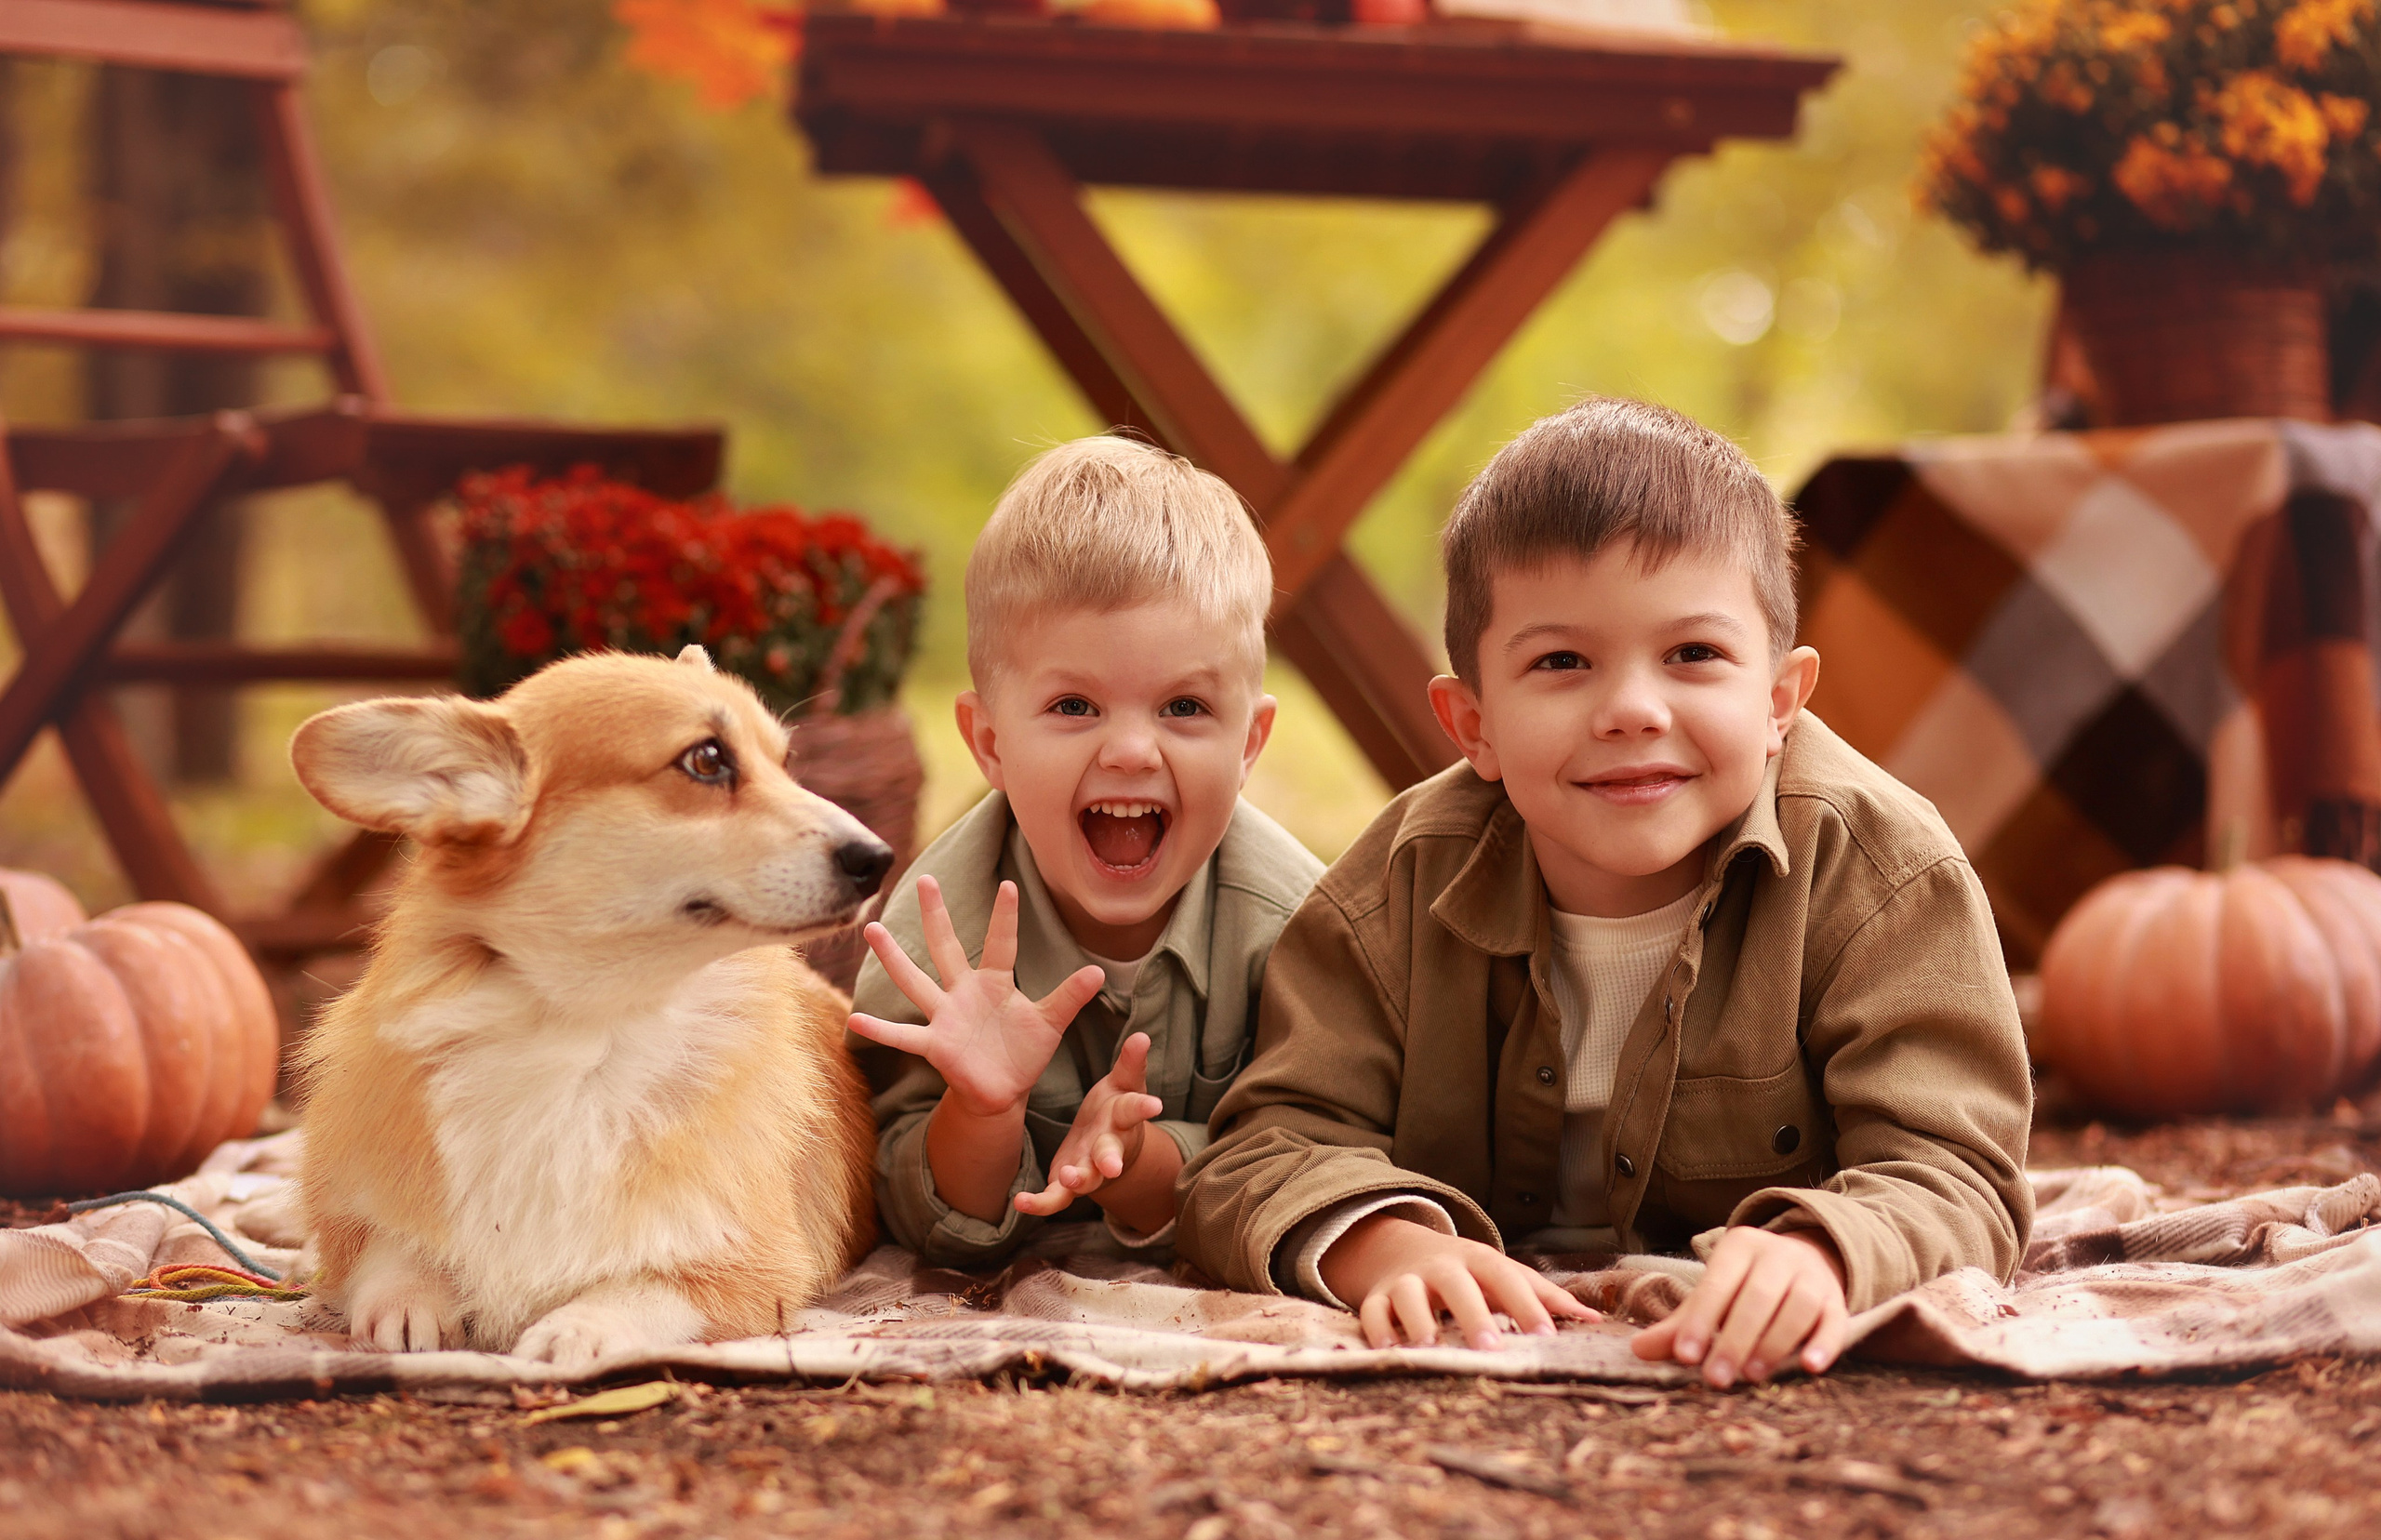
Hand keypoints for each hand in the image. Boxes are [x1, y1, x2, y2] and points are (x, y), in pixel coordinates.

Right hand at [847, 876, 1104, 1117]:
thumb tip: (1099, 971)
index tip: (1008, 883)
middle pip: (946, 947)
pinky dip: (880, 1030)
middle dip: (936, 915)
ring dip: (894, 957)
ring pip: (915, 981)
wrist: (1002, 1093)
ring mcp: (944, 1017)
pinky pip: (903, 1037)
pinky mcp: (934, 1046)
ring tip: (871, 928)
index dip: (1005, 917)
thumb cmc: (1023, 1053)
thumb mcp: (1051, 1023)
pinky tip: (856, 1019)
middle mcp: (963, 993)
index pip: (1001, 943)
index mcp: (994, 983)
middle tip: (924, 879)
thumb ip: (1070, 997)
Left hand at [1014, 1032, 1164, 1216]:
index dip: (1143, 1107)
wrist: (1109, 1150)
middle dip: (1111, 1161)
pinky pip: (1055, 1198)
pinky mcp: (1067, 1185)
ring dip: (1078, 1180)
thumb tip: (1142, 1036)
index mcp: (1122, 1119)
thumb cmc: (1115, 1109)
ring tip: (1068, 1177)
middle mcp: (1108, 1148)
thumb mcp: (1123, 1084)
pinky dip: (1039, 1204)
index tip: (1154, 1104)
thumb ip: (1130, 1063)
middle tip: (1111, 1166)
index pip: (1134, 1110)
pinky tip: (1019, 1201)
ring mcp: (1089, 1169)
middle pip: (1111, 1155)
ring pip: (1086, 1180)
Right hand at [1318, 1214, 1597, 1350]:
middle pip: (1456, 1283)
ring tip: (1430, 1346)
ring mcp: (1405, 1281)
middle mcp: (1440, 1267)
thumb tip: (1594, 1319)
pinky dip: (1377, 1330)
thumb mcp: (1502, 1274)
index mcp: (1476, 1259)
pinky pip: (1371, 1311)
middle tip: (1491, 1346)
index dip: (1526, 1302)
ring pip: (1407, 1294)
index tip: (1546, 1334)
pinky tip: (1390, 1350)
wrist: (1398, 1249)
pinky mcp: (1376, 1298)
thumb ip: (1543, 1296)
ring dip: (1418, 1320)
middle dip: (1473, 1312)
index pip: (1504, 1275)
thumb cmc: (1466, 1272)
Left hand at [1631, 1226, 1848, 1386]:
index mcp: (1739, 1247)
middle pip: (1756, 1297)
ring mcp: (1811, 1276)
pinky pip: (1834, 1321)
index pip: (1716, 1285)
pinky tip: (1810, 1367)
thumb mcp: (1713, 1296)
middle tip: (1716, 1378)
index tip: (1685, 1356)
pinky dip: (1824, 1343)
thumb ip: (1680, 1325)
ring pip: (1796, 1307)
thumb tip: (1638, 1351)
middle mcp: (1778, 1255)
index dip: (1699, 1321)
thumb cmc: (1746, 1287)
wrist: (1807, 1259)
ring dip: (1774, 1343)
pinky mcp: (1836, 1300)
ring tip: (1752, 1374)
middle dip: (1734, 1339)